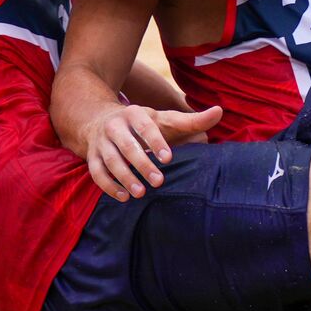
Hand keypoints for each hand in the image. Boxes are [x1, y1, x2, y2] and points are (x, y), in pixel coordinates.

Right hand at [84, 105, 222, 200]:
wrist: (100, 119)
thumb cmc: (142, 124)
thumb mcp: (165, 119)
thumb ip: (192, 120)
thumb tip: (220, 112)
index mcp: (135, 113)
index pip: (145, 126)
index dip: (156, 141)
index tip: (169, 158)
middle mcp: (114, 126)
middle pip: (127, 146)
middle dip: (142, 164)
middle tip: (159, 182)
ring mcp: (101, 142)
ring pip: (110, 161)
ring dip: (125, 178)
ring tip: (140, 193)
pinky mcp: (91, 157)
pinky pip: (96, 173)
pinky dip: (108, 186)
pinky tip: (124, 197)